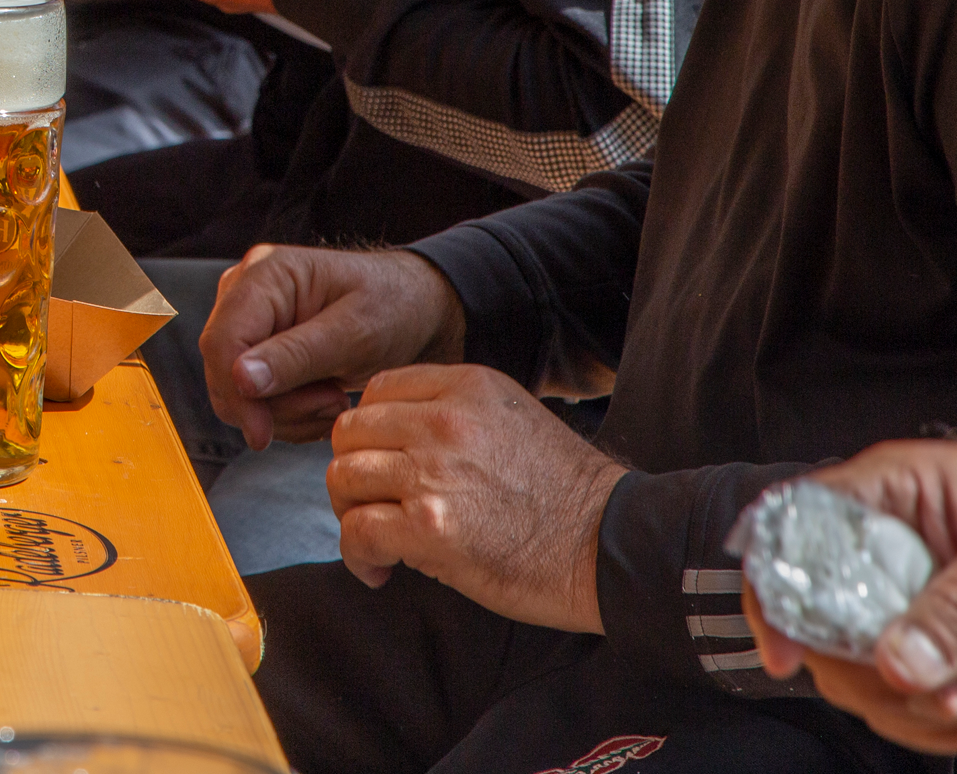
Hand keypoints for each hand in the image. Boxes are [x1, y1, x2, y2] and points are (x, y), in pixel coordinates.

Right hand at [199, 244, 465, 446]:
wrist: (414, 310)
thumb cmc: (393, 306)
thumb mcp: (354, 332)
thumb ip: (296, 355)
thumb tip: (239, 379)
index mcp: (265, 274)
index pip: (221, 340)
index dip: (236, 392)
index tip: (262, 434)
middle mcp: (246, 294)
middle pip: (223, 370)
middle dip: (274, 405)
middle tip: (331, 403)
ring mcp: (249, 322)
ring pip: (236, 392)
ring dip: (287, 413)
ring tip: (334, 400)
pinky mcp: (258, 349)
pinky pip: (252, 399)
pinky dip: (288, 415)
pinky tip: (324, 402)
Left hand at [329, 363, 623, 631]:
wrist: (613, 546)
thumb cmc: (566, 495)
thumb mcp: (511, 420)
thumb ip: (452, 415)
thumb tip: (389, 441)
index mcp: (466, 387)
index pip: (376, 390)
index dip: (368, 431)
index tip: (379, 463)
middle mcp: (445, 419)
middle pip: (350, 431)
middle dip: (352, 473)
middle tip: (371, 507)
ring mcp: (434, 471)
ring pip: (343, 477)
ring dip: (350, 515)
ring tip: (376, 542)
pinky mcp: (430, 526)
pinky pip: (357, 531)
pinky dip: (357, 556)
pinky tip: (379, 570)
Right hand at [741, 443, 956, 754]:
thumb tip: (895, 665)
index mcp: (892, 495)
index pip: (792, 533)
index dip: (773, 593)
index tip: (789, 657)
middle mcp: (891, 549)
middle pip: (820, 625)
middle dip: (871, 677)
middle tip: (944, 695)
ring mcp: (918, 603)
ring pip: (863, 674)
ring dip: (919, 708)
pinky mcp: (951, 649)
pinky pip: (912, 700)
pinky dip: (946, 722)